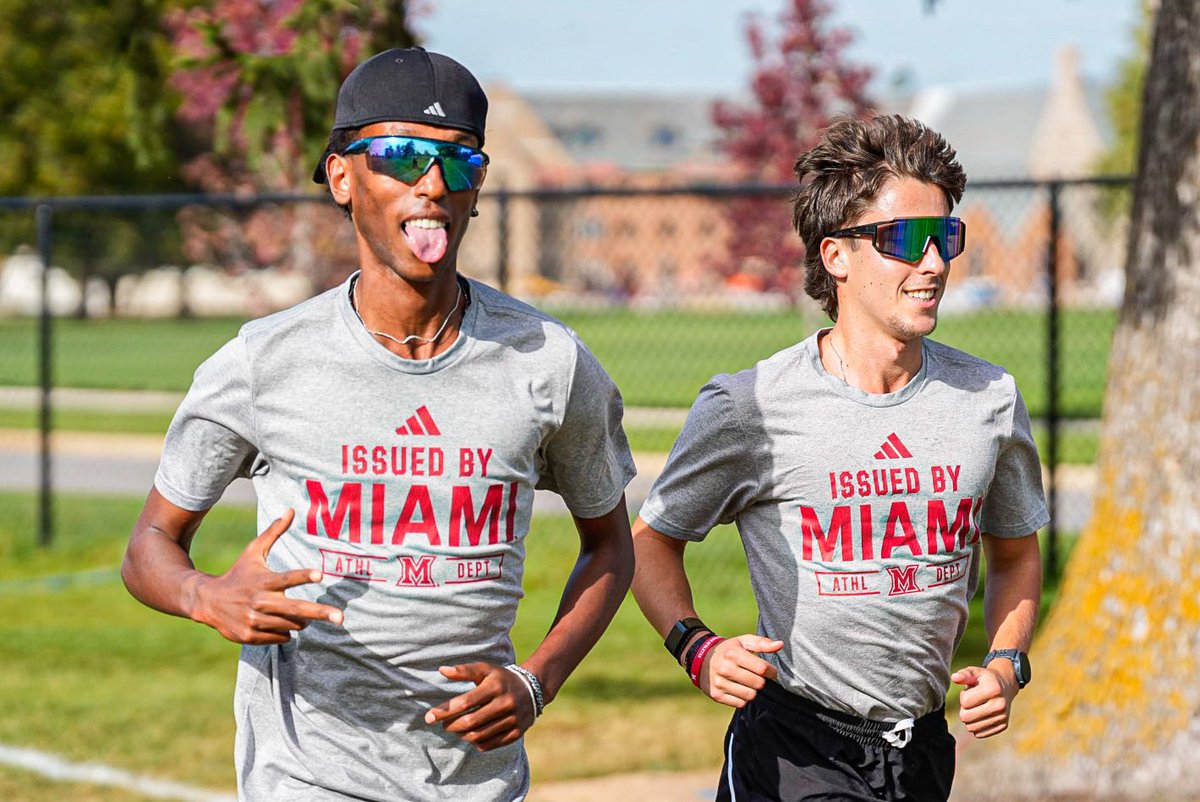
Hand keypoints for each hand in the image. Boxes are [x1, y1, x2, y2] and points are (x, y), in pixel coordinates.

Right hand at [191, 509, 342, 643]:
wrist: (209, 601)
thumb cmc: (238, 573)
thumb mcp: (253, 551)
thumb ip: (274, 532)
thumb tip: (292, 510)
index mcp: (264, 580)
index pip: (287, 577)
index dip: (303, 576)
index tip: (320, 574)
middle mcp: (260, 601)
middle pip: (296, 609)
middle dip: (320, 613)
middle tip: (341, 617)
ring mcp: (254, 620)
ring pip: (292, 625)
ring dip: (302, 621)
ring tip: (302, 615)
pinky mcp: (250, 636)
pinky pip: (281, 637)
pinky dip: (285, 631)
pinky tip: (276, 622)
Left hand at [424, 663, 535, 750]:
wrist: (533, 688)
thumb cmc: (501, 678)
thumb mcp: (485, 669)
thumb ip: (463, 671)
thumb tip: (441, 670)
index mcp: (495, 686)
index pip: (466, 702)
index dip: (445, 711)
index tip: (429, 717)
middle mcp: (505, 703)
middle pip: (470, 722)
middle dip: (451, 725)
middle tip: (443, 725)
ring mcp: (512, 719)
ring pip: (479, 735)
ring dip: (462, 735)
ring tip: (456, 729)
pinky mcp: (516, 732)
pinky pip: (490, 744)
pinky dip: (476, 743)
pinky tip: (471, 736)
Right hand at [698, 634, 783, 707]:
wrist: (701, 659)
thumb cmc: (729, 650)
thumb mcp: (743, 642)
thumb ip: (762, 643)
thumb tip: (780, 644)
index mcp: (733, 653)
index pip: (762, 668)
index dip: (771, 671)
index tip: (770, 671)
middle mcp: (725, 668)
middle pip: (758, 684)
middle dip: (761, 681)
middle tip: (756, 676)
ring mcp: (720, 683)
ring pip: (750, 695)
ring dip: (752, 690)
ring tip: (746, 682)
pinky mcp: (716, 695)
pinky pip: (740, 703)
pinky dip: (742, 698)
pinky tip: (738, 688)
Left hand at [953, 664, 1017, 737]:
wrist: (1006, 686)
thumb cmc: (986, 679)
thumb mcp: (975, 672)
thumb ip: (964, 674)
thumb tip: (954, 677)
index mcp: (993, 689)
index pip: (965, 702)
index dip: (963, 696)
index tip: (970, 692)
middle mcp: (1000, 705)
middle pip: (966, 717)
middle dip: (964, 710)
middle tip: (971, 702)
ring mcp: (1002, 717)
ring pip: (971, 728)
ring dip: (969, 719)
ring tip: (976, 708)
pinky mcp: (1003, 726)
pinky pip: (980, 734)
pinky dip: (976, 726)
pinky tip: (981, 715)